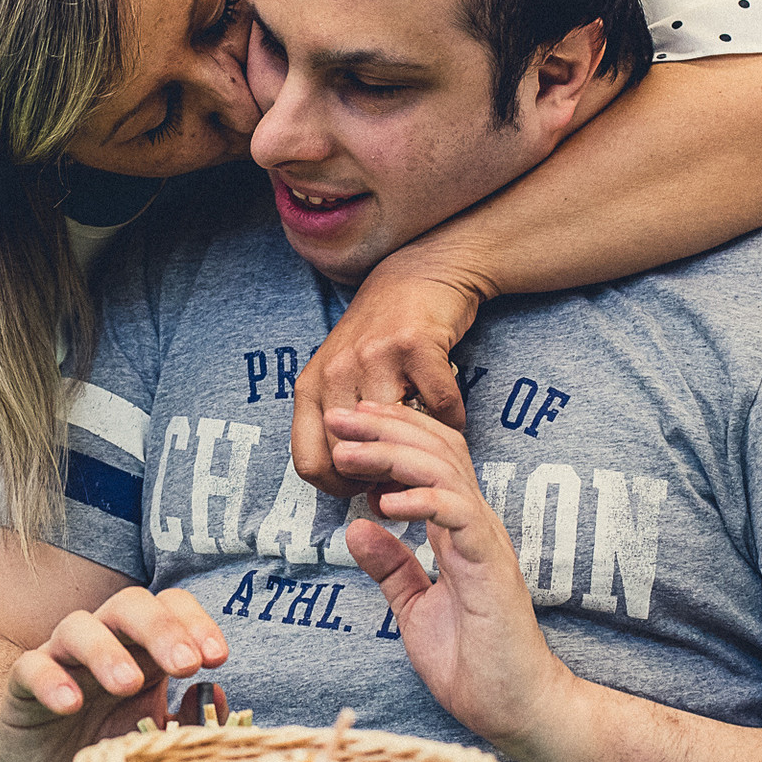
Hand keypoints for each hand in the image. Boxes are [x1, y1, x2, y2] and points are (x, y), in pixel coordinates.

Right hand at [0, 587, 226, 761]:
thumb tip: (215, 694)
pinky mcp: (23, 686)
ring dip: (106, 650)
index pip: (170, 607)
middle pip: (129, 604)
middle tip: (185, 665)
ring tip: (127, 684)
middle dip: (161, 629)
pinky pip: (31, 667)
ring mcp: (61, 659)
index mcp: (142, 647)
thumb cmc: (108, 746)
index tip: (217, 658)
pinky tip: (69, 704)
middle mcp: (103, 642)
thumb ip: (188, 719)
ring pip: (77, 626)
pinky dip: (50, 680)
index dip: (195, 622)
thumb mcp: (156, 735)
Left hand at [293, 265, 483, 496]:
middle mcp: (337, 372)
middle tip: (401, 475)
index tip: (362, 486)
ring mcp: (375, 358)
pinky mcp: (417, 347)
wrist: (416, 274)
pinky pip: (440, 410)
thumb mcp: (338, 375)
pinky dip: (452, 422)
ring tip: (429, 447)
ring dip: (419, 452)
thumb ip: (333, 422)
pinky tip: (451, 416)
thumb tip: (345, 480)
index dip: (337, 487)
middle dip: (379, 478)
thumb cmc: (377, 335)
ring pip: (395, 437)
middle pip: (350, 457)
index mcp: (312, 386)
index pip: (309, 462)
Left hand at [330, 401, 575, 748]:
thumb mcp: (415, 608)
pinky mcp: (491, 569)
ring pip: (446, 472)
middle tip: (340, 416)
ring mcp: (486, 544)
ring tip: (350, 452)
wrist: (513, 709)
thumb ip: (392, 567)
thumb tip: (355, 528)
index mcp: (459, 529)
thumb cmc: (473, 663)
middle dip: (386, 425)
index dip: (391, 432)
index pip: (431, 458)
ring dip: (393, 454)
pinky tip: (385, 503)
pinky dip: (423, 500)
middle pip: (438, 449)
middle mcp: (476, 525)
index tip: (346, 424)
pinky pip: (460, 516)